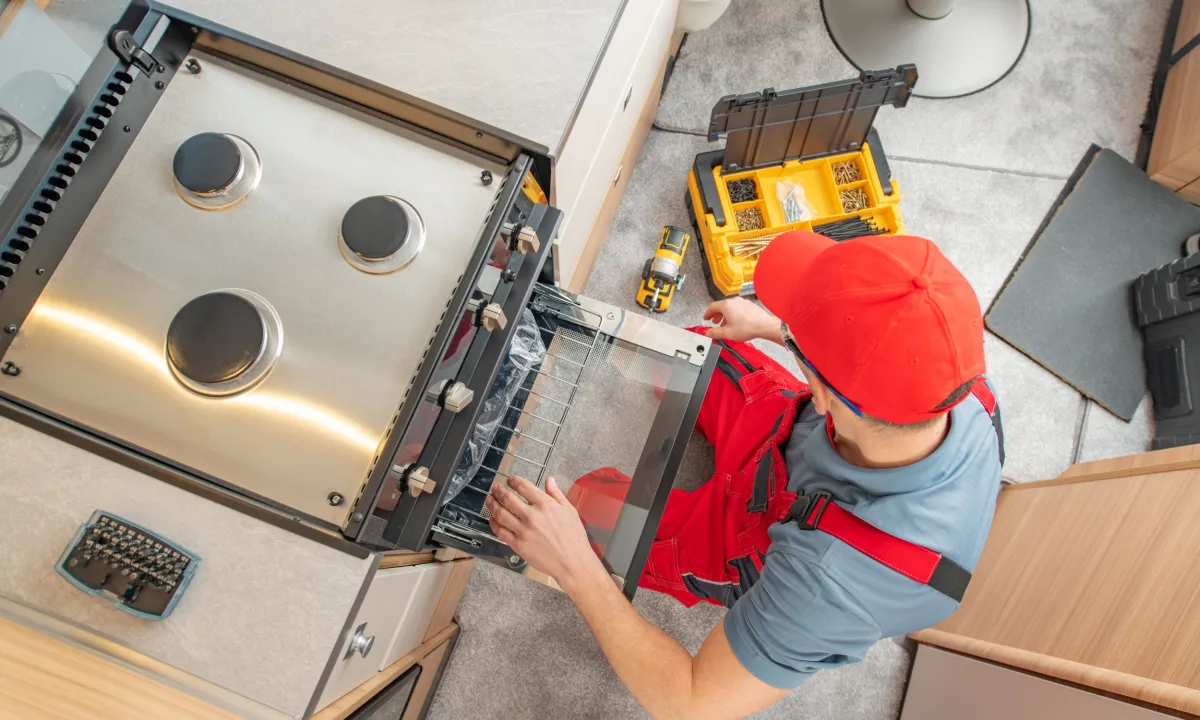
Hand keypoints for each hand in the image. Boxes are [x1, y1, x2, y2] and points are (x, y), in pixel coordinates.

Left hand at [485, 476, 603, 589]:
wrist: (572, 561)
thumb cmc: (573, 537)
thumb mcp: (569, 510)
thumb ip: (556, 494)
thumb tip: (549, 480)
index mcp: (545, 504)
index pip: (523, 486)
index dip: (513, 481)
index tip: (510, 480)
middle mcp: (531, 516)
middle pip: (507, 498)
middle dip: (498, 491)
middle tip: (495, 488)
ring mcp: (523, 531)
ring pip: (500, 514)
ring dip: (492, 504)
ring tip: (489, 500)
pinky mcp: (518, 545)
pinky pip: (500, 532)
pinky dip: (494, 524)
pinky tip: (493, 519)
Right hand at [703, 298, 780, 342]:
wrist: (764, 326)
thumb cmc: (747, 328)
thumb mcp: (727, 333)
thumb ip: (715, 332)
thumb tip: (707, 333)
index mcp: (726, 305)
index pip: (712, 307)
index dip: (707, 313)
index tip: (706, 318)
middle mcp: (734, 301)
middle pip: (721, 306)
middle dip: (716, 315)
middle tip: (715, 322)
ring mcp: (743, 302)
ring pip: (730, 307)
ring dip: (725, 315)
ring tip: (726, 324)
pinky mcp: (749, 305)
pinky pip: (738, 308)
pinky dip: (734, 313)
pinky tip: (736, 322)